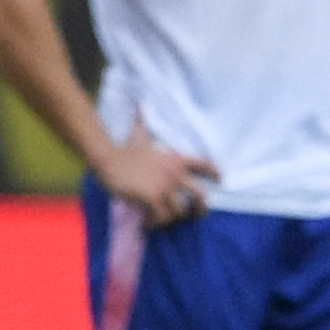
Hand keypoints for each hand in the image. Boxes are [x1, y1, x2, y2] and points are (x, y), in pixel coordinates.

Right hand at [96, 117, 216, 226]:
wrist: (108, 158)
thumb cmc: (123, 149)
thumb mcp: (138, 135)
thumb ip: (142, 122)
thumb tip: (140, 104)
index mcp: (175, 160)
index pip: (203, 164)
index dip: (214, 172)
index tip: (222, 179)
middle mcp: (174, 174)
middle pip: (200, 195)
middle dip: (201, 209)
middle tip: (194, 216)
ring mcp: (164, 187)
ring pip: (179, 211)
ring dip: (171, 219)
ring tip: (161, 222)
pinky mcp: (152, 198)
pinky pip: (161, 217)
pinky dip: (156, 224)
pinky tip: (149, 225)